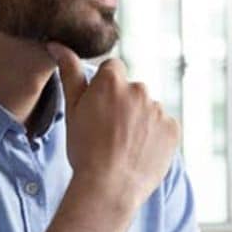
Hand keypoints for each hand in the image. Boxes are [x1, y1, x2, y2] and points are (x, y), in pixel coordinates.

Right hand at [49, 43, 179, 210]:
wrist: (108, 188)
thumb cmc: (84, 150)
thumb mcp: (72, 110)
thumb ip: (70, 73)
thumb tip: (57, 44)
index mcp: (113, 81)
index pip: (114, 69)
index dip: (105, 89)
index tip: (100, 109)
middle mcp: (140, 89)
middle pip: (132, 89)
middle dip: (124, 104)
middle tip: (110, 132)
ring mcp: (159, 109)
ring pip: (149, 109)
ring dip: (140, 121)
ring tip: (124, 146)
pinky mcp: (173, 129)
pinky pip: (164, 126)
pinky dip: (155, 136)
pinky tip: (140, 152)